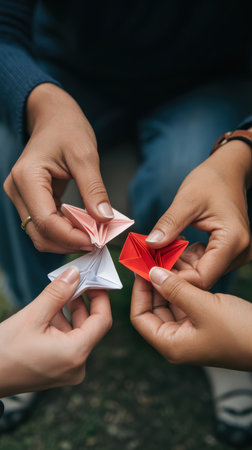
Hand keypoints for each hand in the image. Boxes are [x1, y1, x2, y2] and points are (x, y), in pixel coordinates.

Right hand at [0, 266, 111, 395]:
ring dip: (70, 312)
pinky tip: (51, 311)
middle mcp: (77, 366)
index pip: (102, 321)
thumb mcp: (32, 316)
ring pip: (78, 333)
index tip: (94, 280)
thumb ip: (57, 293)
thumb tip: (75, 273)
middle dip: (83, 302)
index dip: (101, 297)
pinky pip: (68, 343)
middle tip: (75, 281)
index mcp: (75, 354)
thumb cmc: (4, 352)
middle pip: (91, 326)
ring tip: (59, 293)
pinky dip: (62, 326)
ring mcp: (68, 370)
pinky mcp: (59, 370)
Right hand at [4, 83, 113, 252]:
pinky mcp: (30, 200)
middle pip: (39, 233)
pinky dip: (64, 231)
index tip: (97, 241)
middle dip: (69, 242)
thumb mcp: (86, 155)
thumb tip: (104, 219)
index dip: (71, 236)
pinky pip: (45, 225)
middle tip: (98, 242)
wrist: (53, 118)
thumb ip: (94, 189)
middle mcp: (18, 190)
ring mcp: (21, 197)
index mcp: (27, 177)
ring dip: (66, 240)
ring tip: (93, 236)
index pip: (45, 220)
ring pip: (40, 234)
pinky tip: (84, 229)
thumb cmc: (67, 129)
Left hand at [131, 267, 251, 369]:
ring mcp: (190, 332)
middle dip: (153, 284)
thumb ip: (176, 289)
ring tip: (167, 261)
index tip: (141, 269)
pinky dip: (183, 287)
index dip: (138, 291)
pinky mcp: (203, 323)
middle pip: (153, 308)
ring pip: (170, 303)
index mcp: (171, 344)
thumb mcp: (204, 306)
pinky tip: (184, 270)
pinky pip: (185, 303)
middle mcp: (177, 340)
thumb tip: (152, 273)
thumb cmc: (240, 331)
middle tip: (152, 260)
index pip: (140, 317)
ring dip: (168, 283)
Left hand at [146, 140, 251, 289]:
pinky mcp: (228, 252)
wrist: (228, 172)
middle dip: (173, 272)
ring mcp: (235, 253)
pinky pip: (204, 264)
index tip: (150, 272)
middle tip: (148, 262)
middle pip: (202, 277)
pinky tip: (172, 247)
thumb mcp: (186, 200)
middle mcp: (238, 252)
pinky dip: (186, 258)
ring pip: (201, 272)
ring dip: (178, 265)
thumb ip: (169, 224)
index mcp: (232, 240)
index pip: (202, 277)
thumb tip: (150, 245)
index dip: (175, 280)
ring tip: (157, 252)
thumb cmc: (211, 180)